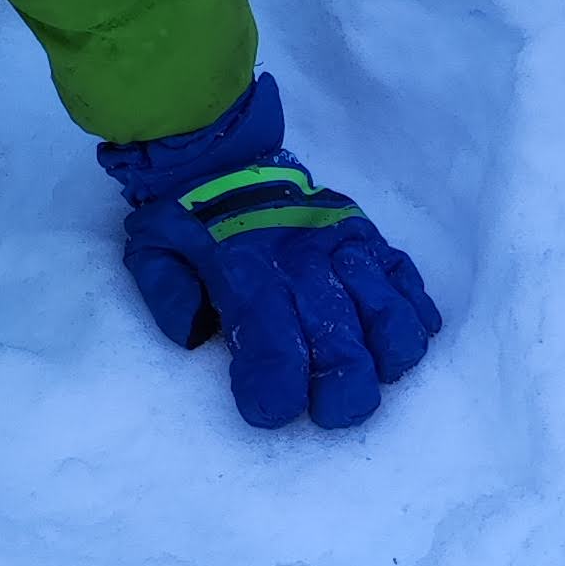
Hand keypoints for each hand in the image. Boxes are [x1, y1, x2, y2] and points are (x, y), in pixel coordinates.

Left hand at [96, 78, 440, 430]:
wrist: (221, 154)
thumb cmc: (187, 219)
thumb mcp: (151, 251)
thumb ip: (168, 296)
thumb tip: (198, 337)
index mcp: (246, 271)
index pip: (274, 346)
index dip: (278, 393)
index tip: (271, 411)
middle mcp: (304, 261)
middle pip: (343, 345)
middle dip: (341, 395)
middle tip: (326, 411)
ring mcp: (344, 245)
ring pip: (390, 316)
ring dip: (386, 359)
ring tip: (369, 372)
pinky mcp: (369, 235)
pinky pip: (408, 281)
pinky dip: (413, 318)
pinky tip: (393, 340)